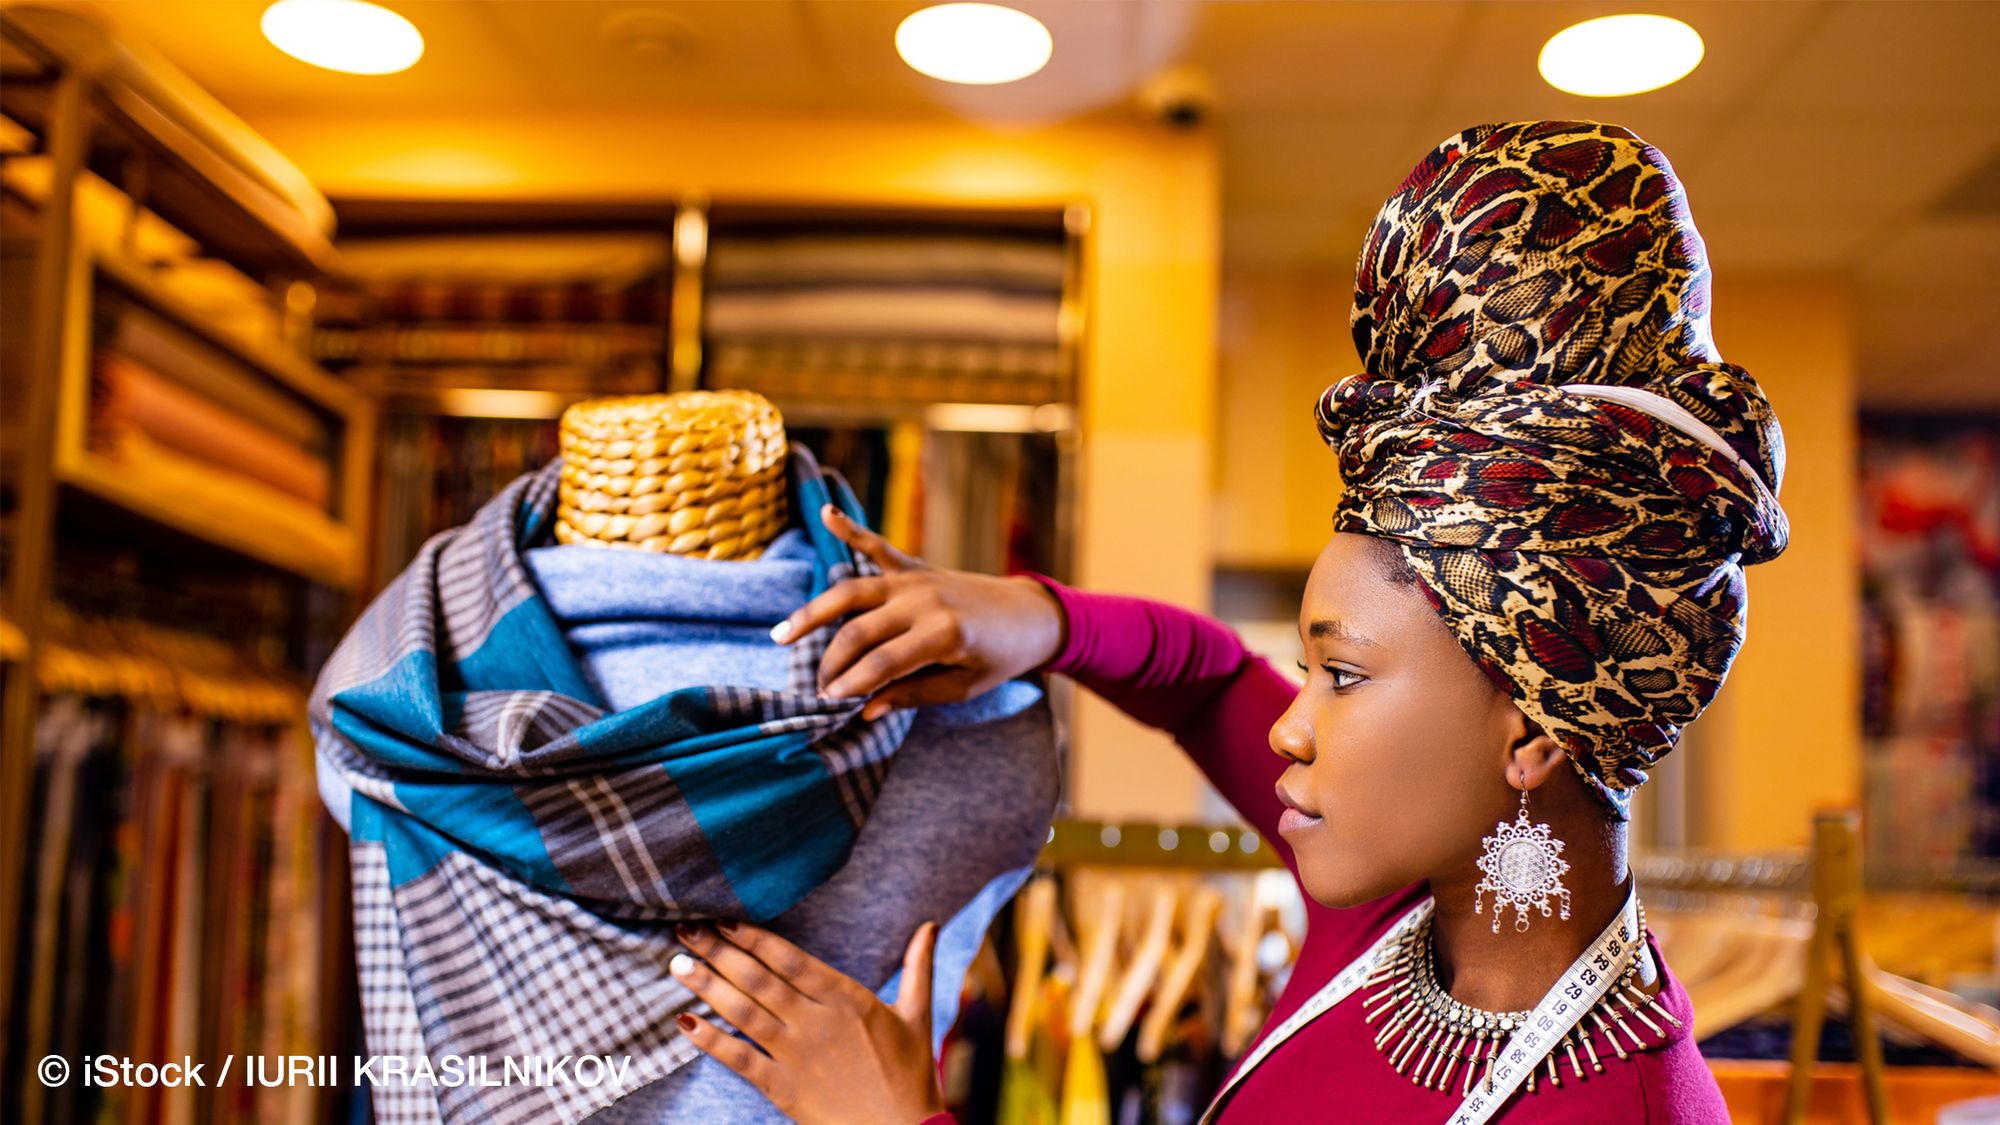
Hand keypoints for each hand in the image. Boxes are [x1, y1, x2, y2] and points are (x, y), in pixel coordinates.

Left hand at [671, 920, 945, 1124]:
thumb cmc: (912, 1075)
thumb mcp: (918, 1016)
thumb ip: (917, 966)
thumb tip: (930, 925)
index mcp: (848, 999)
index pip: (790, 959)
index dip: (753, 937)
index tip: (723, 918)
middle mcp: (817, 1022)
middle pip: (758, 980)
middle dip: (718, 952)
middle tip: (686, 929)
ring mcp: (797, 1056)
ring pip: (743, 1014)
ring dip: (707, 988)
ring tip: (677, 966)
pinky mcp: (784, 1088)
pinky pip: (740, 1060)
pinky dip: (711, 1042)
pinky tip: (686, 1022)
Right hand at [772, 503, 1066, 720]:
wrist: (1031, 614)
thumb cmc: (1000, 657)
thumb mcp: (964, 687)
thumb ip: (913, 694)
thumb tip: (866, 709)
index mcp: (943, 633)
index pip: (881, 664)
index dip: (850, 686)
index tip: (827, 703)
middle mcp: (925, 600)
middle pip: (859, 631)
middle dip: (831, 663)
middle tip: (815, 689)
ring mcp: (917, 579)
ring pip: (853, 591)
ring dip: (815, 611)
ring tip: (782, 635)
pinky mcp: (915, 567)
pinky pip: (878, 546)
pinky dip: (851, 528)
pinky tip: (825, 513)